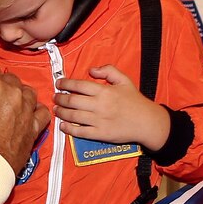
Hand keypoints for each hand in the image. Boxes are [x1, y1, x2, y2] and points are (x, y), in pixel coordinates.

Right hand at [0, 63, 49, 172]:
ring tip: (9, 103)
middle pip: (9, 78)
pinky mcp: (33, 127)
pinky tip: (27, 112)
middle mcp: (12, 93)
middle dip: (0, 84)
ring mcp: (25, 110)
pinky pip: (42, 112)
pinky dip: (35, 110)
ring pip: (28, 91)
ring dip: (19, 94)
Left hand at [53, 65, 169, 149]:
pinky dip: (69, 129)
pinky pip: (80, 131)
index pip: (79, 85)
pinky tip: (63, 125)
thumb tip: (91, 70)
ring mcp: (99, 120)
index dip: (65, 83)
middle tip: (55, 97)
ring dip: (61, 112)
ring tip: (56, 109)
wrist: (147, 122)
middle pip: (72, 100)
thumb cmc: (135, 101)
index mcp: (104, 91)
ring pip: (73, 116)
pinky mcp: (100, 134)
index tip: (58, 83)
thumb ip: (108, 71)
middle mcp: (99, 105)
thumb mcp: (124, 80)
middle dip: (60, 98)